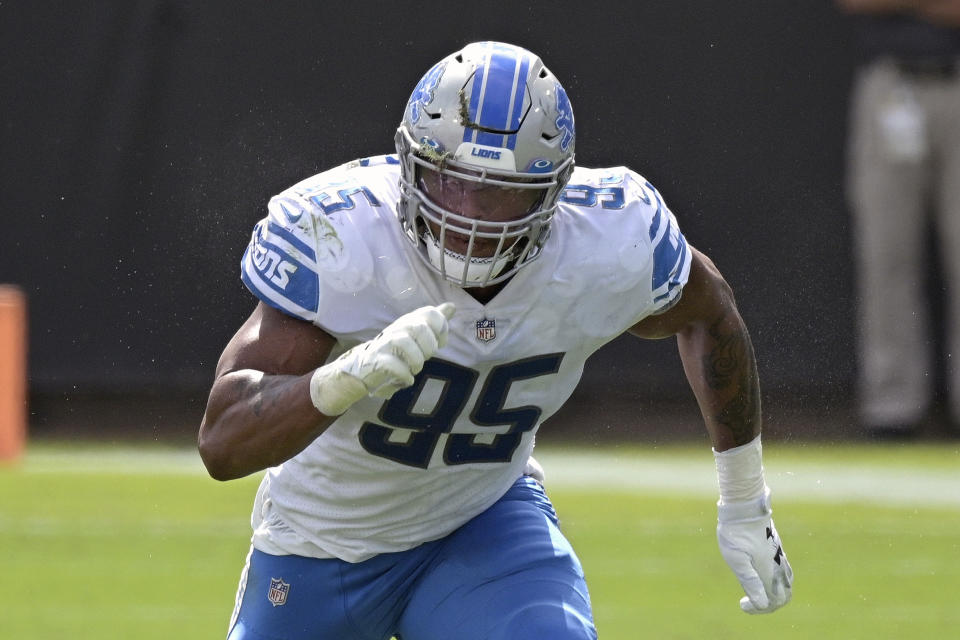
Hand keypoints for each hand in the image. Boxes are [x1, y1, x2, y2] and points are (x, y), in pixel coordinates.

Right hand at [310, 302, 455, 414]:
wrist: (363, 369)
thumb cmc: (395, 353)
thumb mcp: (415, 336)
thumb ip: (432, 322)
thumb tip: (451, 306)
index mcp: (408, 322)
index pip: (429, 313)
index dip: (441, 328)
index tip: (440, 343)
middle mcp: (395, 329)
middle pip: (418, 327)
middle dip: (428, 346)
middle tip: (426, 357)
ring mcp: (383, 345)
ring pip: (404, 344)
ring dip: (416, 361)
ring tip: (414, 369)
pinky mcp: (375, 362)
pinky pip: (394, 366)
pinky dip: (405, 376)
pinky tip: (406, 379)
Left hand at [717, 487, 793, 613]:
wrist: (744, 507)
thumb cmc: (736, 533)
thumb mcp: (736, 559)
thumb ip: (750, 581)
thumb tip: (762, 604)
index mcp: (768, 572)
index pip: (773, 601)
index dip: (759, 609)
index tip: (742, 604)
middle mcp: (778, 566)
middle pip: (783, 596)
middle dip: (768, 604)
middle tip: (748, 602)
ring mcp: (779, 557)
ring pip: (785, 584)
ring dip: (773, 594)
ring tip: (753, 593)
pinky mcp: (777, 549)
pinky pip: (784, 573)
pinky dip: (776, 583)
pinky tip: (761, 577)